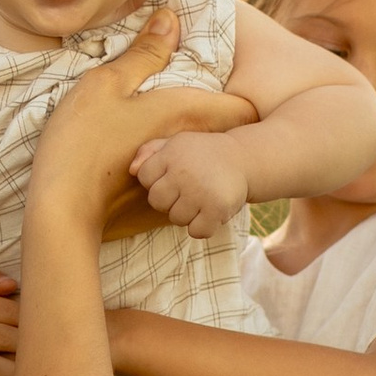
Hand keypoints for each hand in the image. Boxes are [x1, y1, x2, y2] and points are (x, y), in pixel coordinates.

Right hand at [29, 15, 250, 222]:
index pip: (246, 108)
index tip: (227, 80)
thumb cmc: (83, 141)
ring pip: (208, 158)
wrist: (64, 209)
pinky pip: (186, 181)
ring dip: (201, 145)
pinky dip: (181, 170)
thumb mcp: (106, 83)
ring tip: (170, 129)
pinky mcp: (164, 205)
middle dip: (223, 116)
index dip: (244, 93)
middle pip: (230, 133)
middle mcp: (193, 147)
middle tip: (198, 98)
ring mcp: (182, 180)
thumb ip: (144, 52)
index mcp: (187, 113)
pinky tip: (147, 159)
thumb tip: (171, 19)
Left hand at [126, 130, 250, 240]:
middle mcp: (184, 172)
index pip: (144, 177)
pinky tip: (210, 212)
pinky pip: (197, 232)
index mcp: (171, 154)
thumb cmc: (202, 153)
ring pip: (176, 219)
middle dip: (169, 200)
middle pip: (157, 201)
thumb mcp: (176, 143)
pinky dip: (203, 227)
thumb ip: (149, 151)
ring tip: (201, 198)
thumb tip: (132, 171)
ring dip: (187, 213)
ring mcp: (200, 191)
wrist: (244, 158)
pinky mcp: (217, 208)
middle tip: (187, 190)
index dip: (157, 180)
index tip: (173, 175)